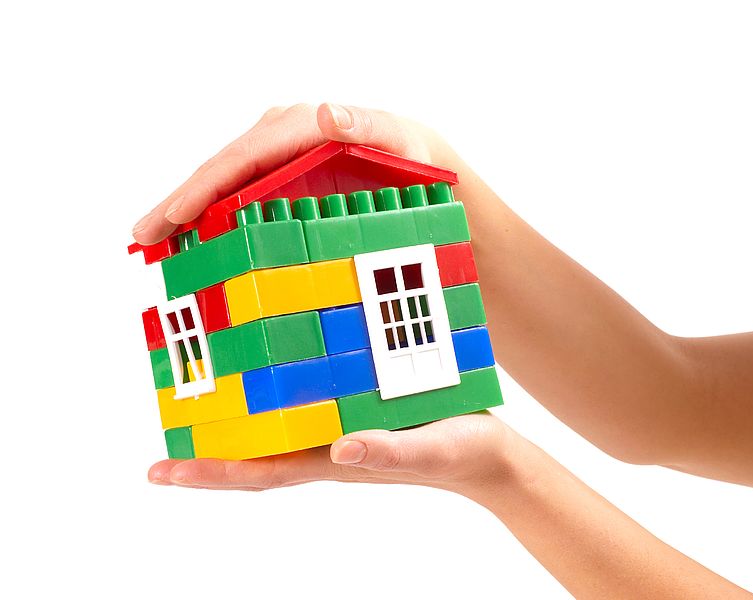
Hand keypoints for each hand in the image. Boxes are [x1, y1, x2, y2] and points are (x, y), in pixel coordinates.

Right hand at [131, 103, 452, 244]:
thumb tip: (328, 113)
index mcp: (300, 127)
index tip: (174, 218)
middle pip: (220, 171)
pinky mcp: (279, 177)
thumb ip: (367, 123)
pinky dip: (212, 216)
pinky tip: (193, 240)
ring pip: (223, 184)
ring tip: (155, 242)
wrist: (423, 171)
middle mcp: (280, 138)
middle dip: (179, 203)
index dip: (202, 188)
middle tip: (144, 237)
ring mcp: (276, 158)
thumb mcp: (398, 138)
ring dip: (187, 212)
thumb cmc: (412, 155)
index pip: (241, 158)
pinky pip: (237, 194)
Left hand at [148, 413, 516, 498]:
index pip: (258, 471)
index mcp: (334, 460)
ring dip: (239, 419)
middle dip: (208, 449)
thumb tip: (340, 448)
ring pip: (277, 427)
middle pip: (255, 452)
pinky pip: (308, 403)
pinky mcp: (360, 408)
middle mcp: (327, 445)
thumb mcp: (426, 448)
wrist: (489, 454)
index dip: (209, 472)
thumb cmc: (461, 452)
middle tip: (163, 431)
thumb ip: (386, 450)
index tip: (160, 470)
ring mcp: (341, 428)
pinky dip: (280, 393)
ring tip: (203, 397)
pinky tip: (275, 373)